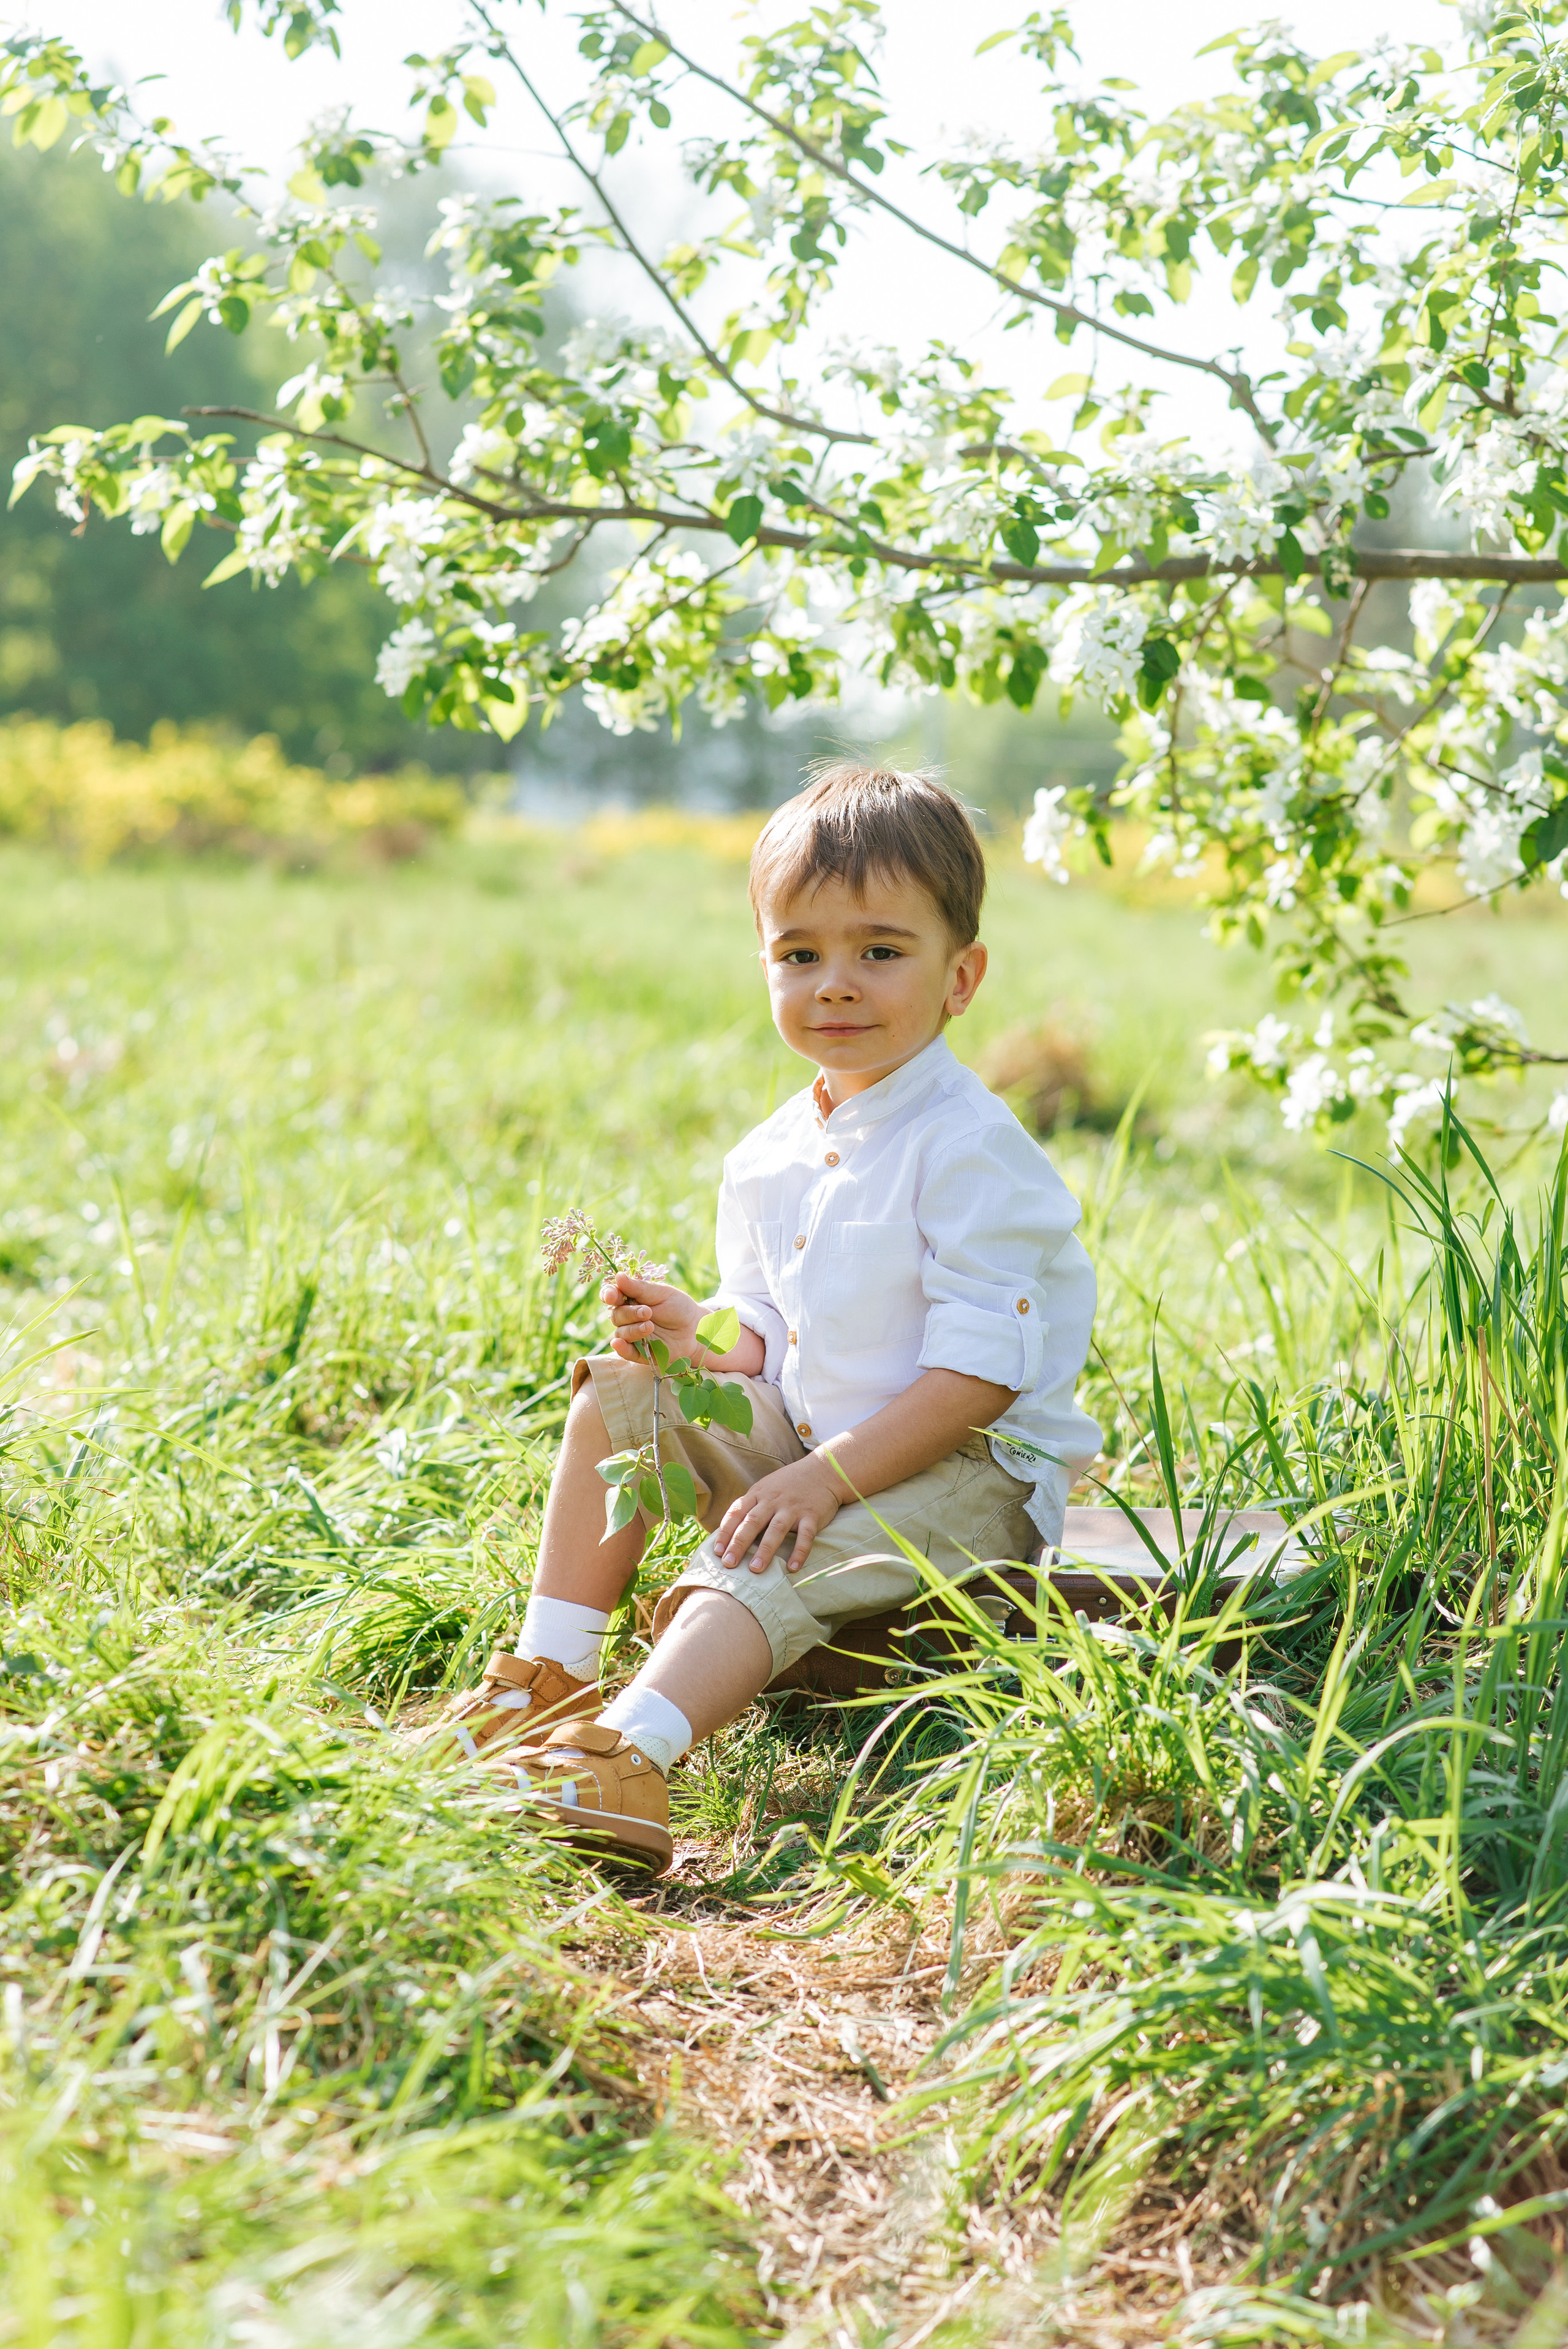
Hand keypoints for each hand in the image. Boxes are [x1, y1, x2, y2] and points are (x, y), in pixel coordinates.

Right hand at [600, 1272, 701, 1363]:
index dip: (608, 1295)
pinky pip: (625, 1352)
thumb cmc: (679, 1307)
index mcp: (631, 1299)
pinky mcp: (639, 1353)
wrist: (697, 1329)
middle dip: (630, 1313)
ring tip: (650, 1326)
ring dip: (632, 1329)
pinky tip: (619, 1344)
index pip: (612, 1296)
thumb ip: (639, 1288)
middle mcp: (629, 1318)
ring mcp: (633, 1336)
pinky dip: (621, 1348)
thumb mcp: (662, 1293)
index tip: (612, 1296)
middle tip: (648, 1312)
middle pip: (616, 1315)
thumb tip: (618, 1276)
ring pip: (620, 1333)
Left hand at [714, 1454, 843, 1575]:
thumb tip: (728, 1533)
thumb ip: (749, 1507)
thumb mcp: (764, 1489)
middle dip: (739, 1543)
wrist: (823, 1471)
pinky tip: (793, 1568)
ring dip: (765, 1550)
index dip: (725, 1532)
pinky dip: (799, 1552)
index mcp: (758, 1494)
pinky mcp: (812, 1515)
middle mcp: (773, 1500)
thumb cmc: (788, 1485)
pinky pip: (805, 1535)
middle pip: (752, 1522)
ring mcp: (793, 1508)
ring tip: (755, 1569)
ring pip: (776, 1529)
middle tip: (729, 1563)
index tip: (717, 1551)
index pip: (737, 1513)